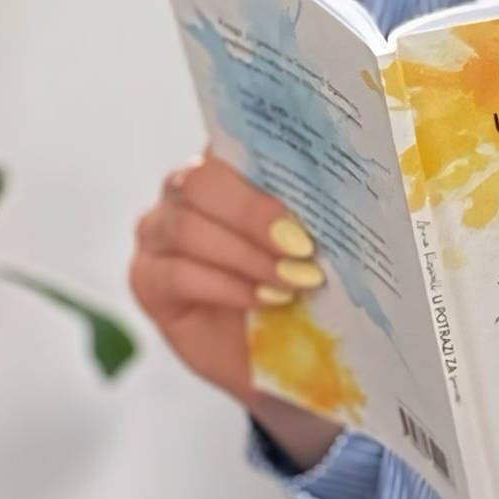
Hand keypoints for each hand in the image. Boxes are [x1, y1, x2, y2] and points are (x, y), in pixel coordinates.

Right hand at [128, 155, 339, 468]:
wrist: (273, 363)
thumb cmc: (301, 292)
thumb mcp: (315, 247)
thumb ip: (314, 212)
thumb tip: (351, 190)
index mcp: (227, 163)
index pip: (232, 136)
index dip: (263, 144)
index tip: (307, 171)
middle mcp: (184, 188)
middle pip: (201, 179)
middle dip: (254, 212)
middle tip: (302, 245)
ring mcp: (158, 232)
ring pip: (187, 227)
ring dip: (247, 256)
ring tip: (295, 280)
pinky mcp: (146, 279)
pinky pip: (178, 274)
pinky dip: (228, 287)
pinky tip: (266, 299)